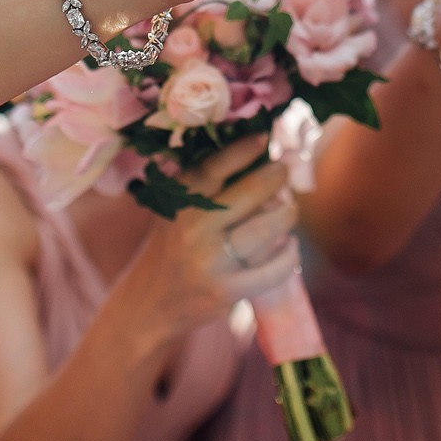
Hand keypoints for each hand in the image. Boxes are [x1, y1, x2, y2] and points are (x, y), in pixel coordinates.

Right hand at [108, 135, 300, 348]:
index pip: (217, 164)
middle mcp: (194, 227)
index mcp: (180, 200)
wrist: (150, 302)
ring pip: (268, 228)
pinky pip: (273, 270)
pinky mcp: (226, 290)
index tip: (264, 139)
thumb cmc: (172, 246)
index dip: (245, 148)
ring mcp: (210, 260)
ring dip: (288, 214)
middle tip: (283, 172)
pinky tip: (289, 247)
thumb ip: (205, 185)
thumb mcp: (175, 209)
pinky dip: (289, 256)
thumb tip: (259, 155)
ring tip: (289, 209)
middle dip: (277, 177)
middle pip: (252, 191)